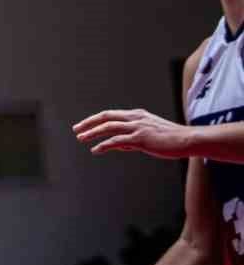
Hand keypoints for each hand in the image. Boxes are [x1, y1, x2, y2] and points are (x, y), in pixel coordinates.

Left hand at [74, 108, 193, 158]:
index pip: (111, 115)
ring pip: (108, 127)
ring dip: (92, 133)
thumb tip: (118, 146)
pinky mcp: (141, 138)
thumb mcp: (149, 136)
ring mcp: (137, 127)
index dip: (96, 120)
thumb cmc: (171, 140)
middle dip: (89, 123)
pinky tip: (96, 150)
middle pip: (105, 117)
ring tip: (81, 139)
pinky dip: (104, 144)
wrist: (188, 140)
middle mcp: (135, 118)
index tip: (84, 125)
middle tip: (76, 129)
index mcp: (137, 115)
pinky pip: (117, 140)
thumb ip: (132, 139)